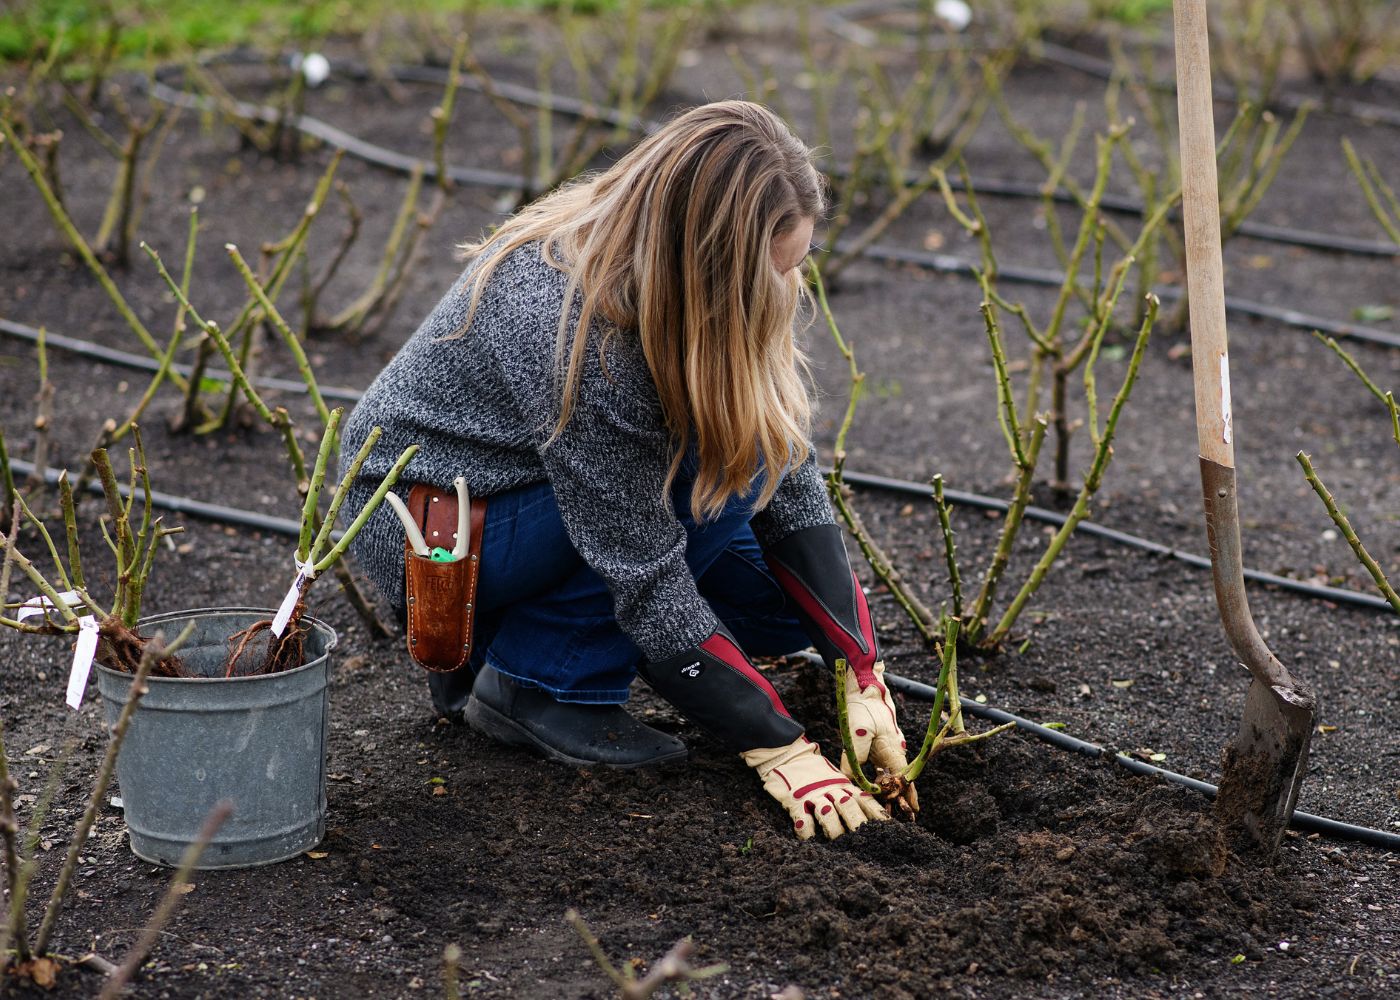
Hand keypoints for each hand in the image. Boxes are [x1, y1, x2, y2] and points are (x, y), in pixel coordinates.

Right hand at [742, 737, 886, 839]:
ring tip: (838, 844)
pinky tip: (810, 840)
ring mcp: (813, 793)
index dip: (876, 814)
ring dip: (834, 829)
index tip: (888, 828)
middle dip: (857, 823)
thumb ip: (847, 792)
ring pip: (828, 812)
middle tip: (866, 841)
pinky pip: (803, 817)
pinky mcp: (795, 799)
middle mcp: (831, 788)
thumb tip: (868, 814)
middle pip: (848, 806)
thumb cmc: (814, 772)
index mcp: (843, 784)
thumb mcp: (835, 779)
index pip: (864, 799)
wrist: (788, 756)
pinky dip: (807, 830)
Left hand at [840, 659, 917, 814]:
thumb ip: (854, 759)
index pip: (905, 778)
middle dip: (895, 797)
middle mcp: (893, 750)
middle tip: (889, 814)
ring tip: (878, 805)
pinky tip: (868, 786)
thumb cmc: (864, 709)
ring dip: (885, 789)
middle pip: (897, 779)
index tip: (912, 811)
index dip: (908, 795)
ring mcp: (886, 747)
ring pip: (888, 773)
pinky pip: (879, 765)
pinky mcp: (877, 744)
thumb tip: (850, 780)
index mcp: (894, 750)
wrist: (864, 688)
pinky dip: (876, 777)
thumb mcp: (857, 734)